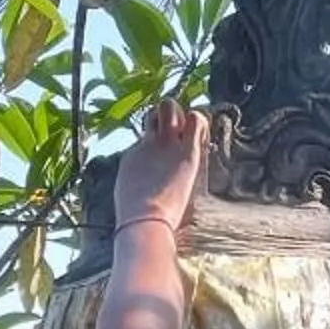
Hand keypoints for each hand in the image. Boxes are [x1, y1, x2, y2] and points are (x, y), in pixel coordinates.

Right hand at [113, 98, 208, 233]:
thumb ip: (137, 184)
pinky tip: (198, 132)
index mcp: (135, 156)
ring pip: (170, 108)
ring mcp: (166, 144)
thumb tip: (140, 189)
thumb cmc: (137, 220)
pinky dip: (198, 120)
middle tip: (177, 133)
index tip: (166, 158)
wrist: (143, 221)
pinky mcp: (186, 152)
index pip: (148, 136)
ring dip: (180, 114)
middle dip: (167, 116)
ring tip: (186, 131)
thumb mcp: (131, 197)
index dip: (158, 140)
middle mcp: (148, 143)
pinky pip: (195, 119)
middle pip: (156, 113)